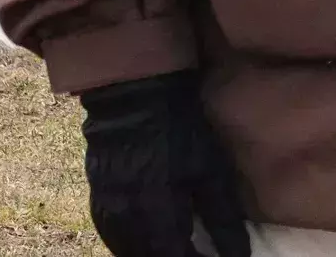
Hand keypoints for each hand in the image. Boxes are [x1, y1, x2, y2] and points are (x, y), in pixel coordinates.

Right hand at [80, 70, 250, 256]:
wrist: (135, 94)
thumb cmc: (180, 130)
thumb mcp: (209, 170)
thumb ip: (222, 218)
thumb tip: (238, 255)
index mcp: (159, 215)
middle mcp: (128, 220)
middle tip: (193, 250)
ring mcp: (108, 210)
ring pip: (126, 251)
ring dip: (149, 252)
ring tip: (172, 246)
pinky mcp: (96, 198)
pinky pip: (110, 235)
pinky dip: (127, 243)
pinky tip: (143, 239)